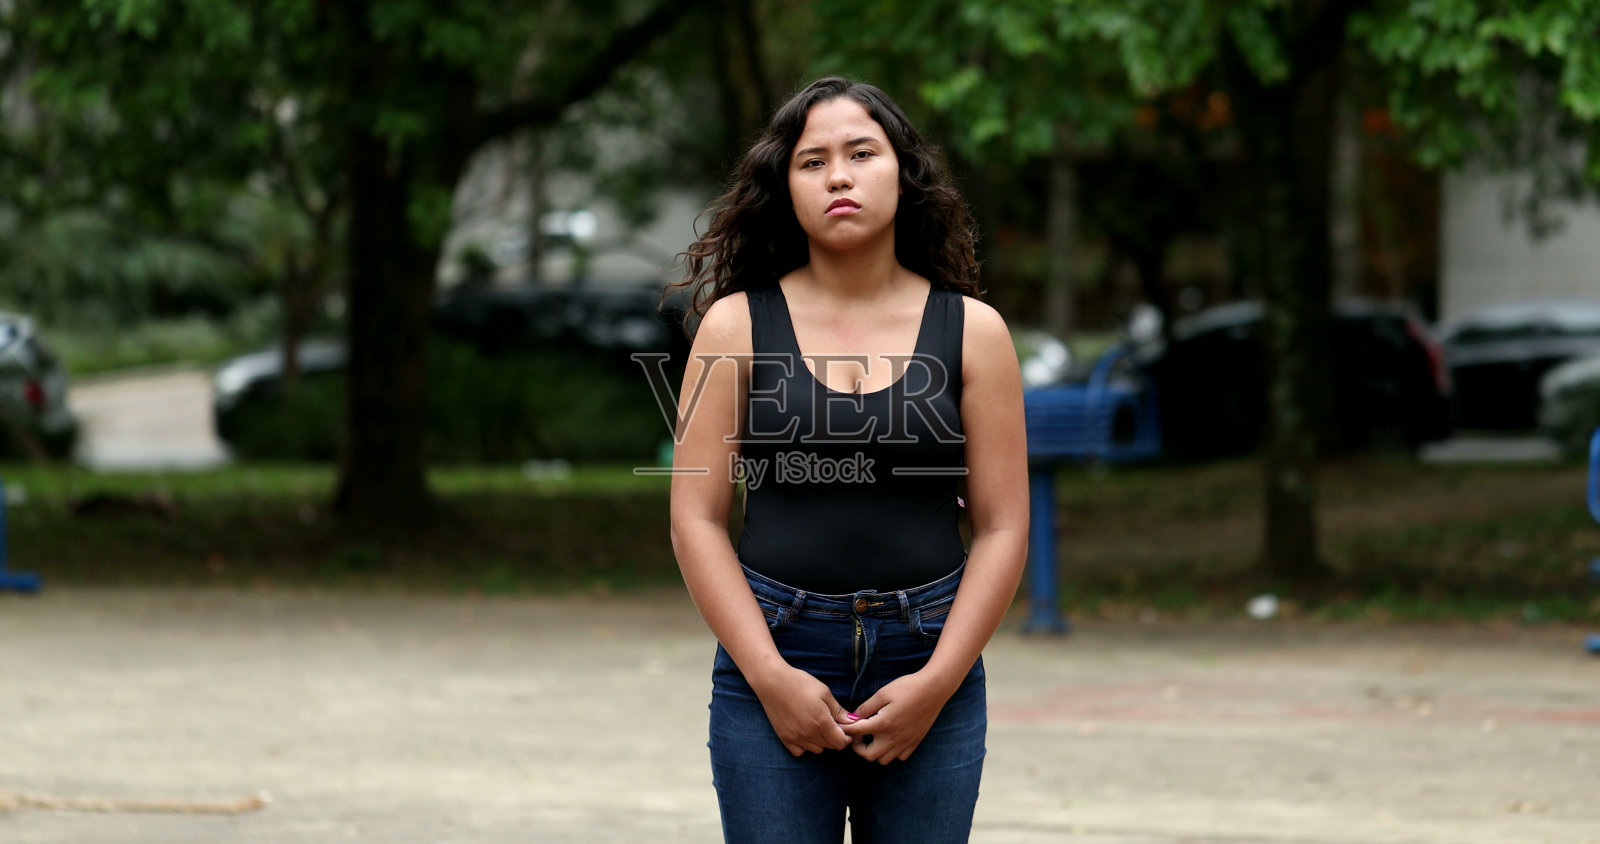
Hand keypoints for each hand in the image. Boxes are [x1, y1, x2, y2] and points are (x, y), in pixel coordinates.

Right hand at [748, 665, 853, 756]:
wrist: (773, 681)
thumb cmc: (800, 683)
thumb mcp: (824, 692)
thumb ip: (838, 710)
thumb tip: (853, 721)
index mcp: (822, 722)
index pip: (841, 742)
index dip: (847, 737)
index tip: (846, 728)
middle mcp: (809, 734)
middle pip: (830, 746)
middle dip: (836, 737)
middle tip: (833, 724)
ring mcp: (796, 738)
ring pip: (817, 750)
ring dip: (822, 742)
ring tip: (819, 726)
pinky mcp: (784, 738)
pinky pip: (800, 752)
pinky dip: (805, 746)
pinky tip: (805, 733)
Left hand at [840, 671, 955, 763]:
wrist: (934, 689)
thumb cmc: (907, 688)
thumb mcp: (883, 693)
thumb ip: (866, 707)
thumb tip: (853, 717)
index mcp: (883, 724)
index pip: (856, 733)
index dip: (847, 729)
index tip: (844, 726)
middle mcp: (893, 738)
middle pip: (869, 755)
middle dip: (859, 747)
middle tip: (860, 734)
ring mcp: (905, 742)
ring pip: (884, 760)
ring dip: (875, 751)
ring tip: (875, 736)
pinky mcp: (915, 743)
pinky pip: (900, 757)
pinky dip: (892, 752)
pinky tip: (891, 739)